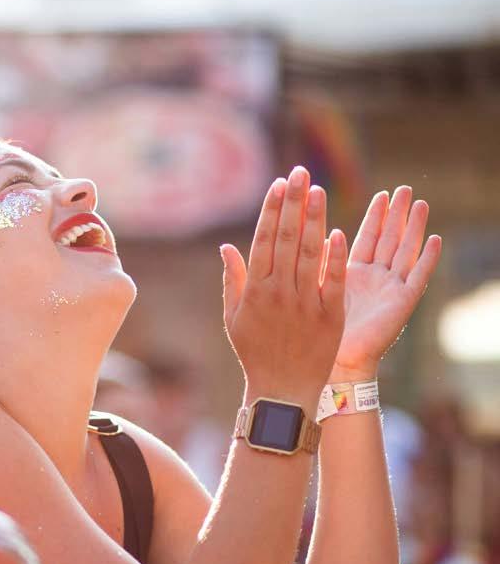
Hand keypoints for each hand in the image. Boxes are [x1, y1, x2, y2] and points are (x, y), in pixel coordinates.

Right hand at [220, 167, 347, 409]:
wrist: (282, 390)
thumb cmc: (255, 353)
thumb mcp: (234, 317)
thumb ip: (233, 279)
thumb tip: (226, 247)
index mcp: (254, 291)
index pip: (264, 240)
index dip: (272, 210)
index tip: (279, 185)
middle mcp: (278, 292)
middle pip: (287, 239)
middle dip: (294, 203)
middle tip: (301, 173)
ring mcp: (304, 303)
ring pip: (310, 253)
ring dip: (315, 219)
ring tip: (319, 191)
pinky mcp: (329, 316)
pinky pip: (332, 281)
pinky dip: (334, 258)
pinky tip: (338, 233)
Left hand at [330, 186, 441, 380]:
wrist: (332, 365)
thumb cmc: (315, 333)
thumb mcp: (311, 291)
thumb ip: (315, 264)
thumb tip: (315, 234)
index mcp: (351, 275)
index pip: (364, 238)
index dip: (373, 217)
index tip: (381, 194)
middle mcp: (373, 279)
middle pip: (388, 240)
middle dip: (395, 215)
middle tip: (404, 188)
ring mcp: (390, 290)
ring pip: (404, 252)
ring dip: (413, 228)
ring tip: (420, 203)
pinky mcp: (402, 304)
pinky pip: (417, 278)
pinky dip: (427, 259)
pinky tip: (435, 239)